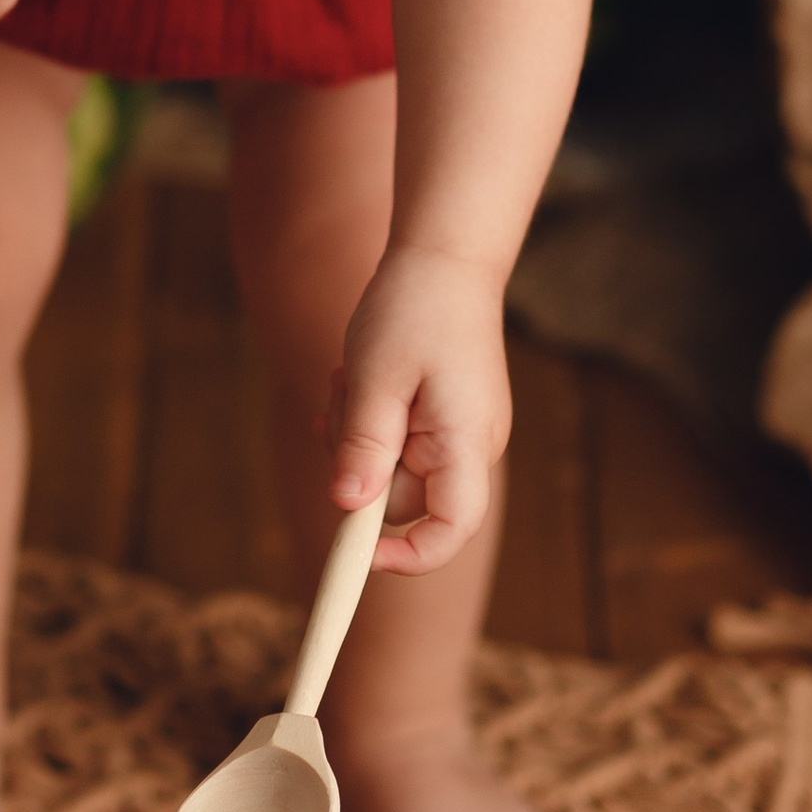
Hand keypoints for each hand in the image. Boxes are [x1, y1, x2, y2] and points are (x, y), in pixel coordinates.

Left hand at [325, 246, 512, 576]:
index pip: (450, 530)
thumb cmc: (412, 310)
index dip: (407, 555)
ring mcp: (458, 433)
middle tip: (341, 403)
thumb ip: (363, 447)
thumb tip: (347, 510)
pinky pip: (394, 441)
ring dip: (356, 433)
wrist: (444, 256)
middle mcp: (471, 447)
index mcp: (465, 443)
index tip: (358, 552)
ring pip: (388, 467)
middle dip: (357, 464)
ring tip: (352, 377)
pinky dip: (367, 420)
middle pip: (402, 497)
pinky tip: (356, 381)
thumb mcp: (375, 378)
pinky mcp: (443, 418)